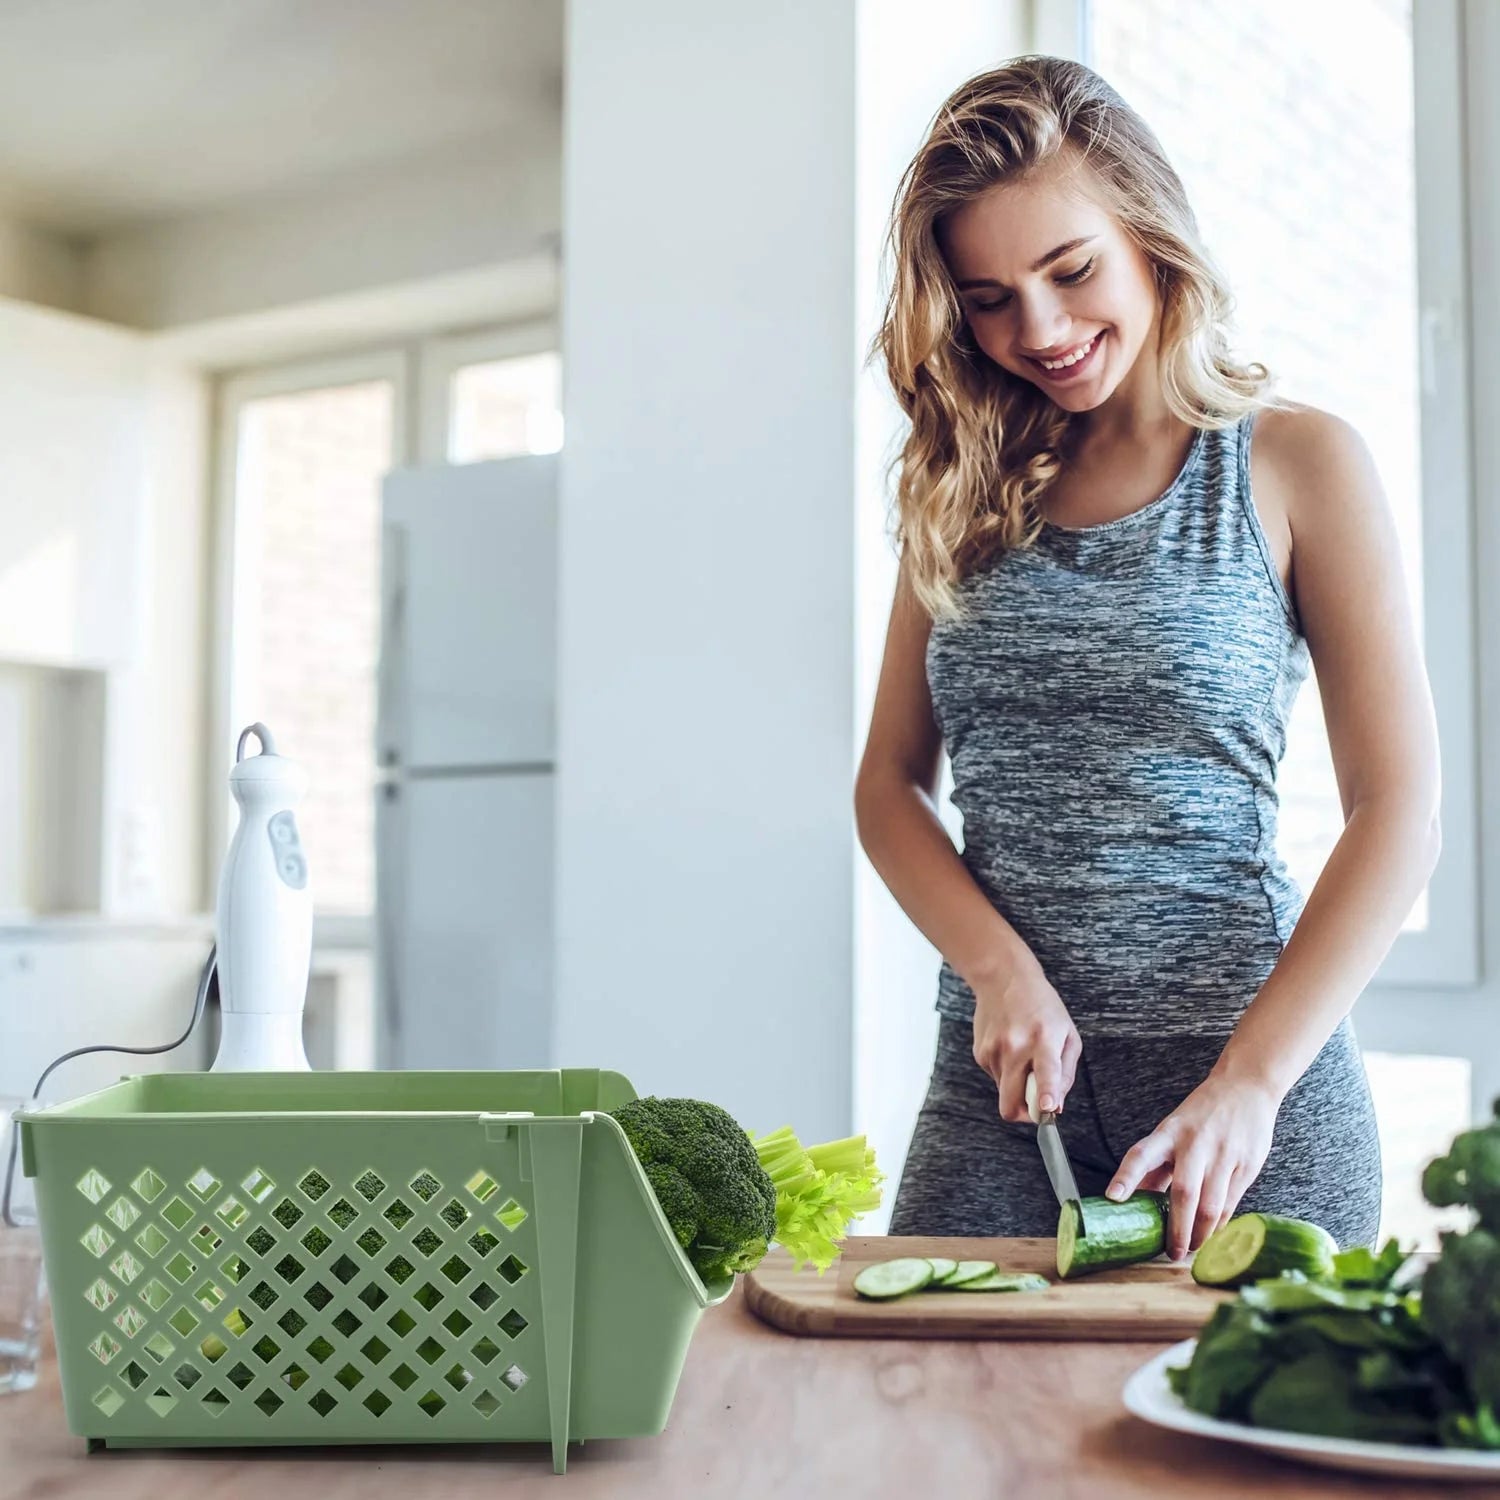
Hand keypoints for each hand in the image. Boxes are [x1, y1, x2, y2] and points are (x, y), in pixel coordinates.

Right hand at [971, 959, 1080, 1124]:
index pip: (1046, 1071)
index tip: (1046, 1107)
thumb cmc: (1042, 1007)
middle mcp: (1015, 1046)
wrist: (1003, 978)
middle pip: (1012, 1102)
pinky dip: (1007, 1072)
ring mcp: (994, 1051)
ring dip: (1017, 1086)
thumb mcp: (1068, 1035)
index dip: (1045, 1092)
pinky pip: (996, 1078)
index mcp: (1044, 1039)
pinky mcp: (980, 1053)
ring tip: (1025, 1056)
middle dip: (1025, 1114)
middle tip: (1037, 1104)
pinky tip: (1011, 1048)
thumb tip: (1056, 1107)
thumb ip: (1065, 1074)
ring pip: (1005, 1093)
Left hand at [1105, 1075, 1279, 1259]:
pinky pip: (1231, 1204)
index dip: (1126, 1176)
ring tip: (1192, 1249)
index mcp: (1169, 1132)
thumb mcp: (1173, 1130)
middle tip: (1171, 1252)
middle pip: (1183, 1193)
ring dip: (1200, 1234)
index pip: (1141, 1155)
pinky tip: (1213, 1235)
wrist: (1246, 1086)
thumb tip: (1134, 1198)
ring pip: (1210, 1205)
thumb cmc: (1202, 1114)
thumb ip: (1157, 1164)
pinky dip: (1220, 1225)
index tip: (1113, 1198)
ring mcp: (1223, 1155)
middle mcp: (1195, 1144)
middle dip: (1176, 1229)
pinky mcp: (1247, 1165)